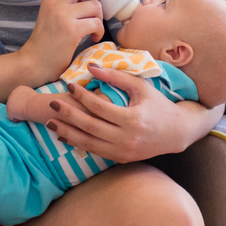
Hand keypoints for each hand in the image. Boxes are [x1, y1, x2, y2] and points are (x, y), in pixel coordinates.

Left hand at [6, 85, 34, 121]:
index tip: (27, 106)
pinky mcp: (9, 110)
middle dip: (18, 108)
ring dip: (17, 114)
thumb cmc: (38, 101)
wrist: (35, 105)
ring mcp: (9, 102)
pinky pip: (11, 117)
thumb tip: (29, 103)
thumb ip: (28, 98)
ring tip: (25, 115)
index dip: (22, 103)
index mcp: (19, 89)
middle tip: (25, 112)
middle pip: (13, 103)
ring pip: (12, 110)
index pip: (18, 97)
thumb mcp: (33, 96)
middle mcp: (13, 94)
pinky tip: (22, 118)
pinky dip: (17, 119)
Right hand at [17, 0, 125, 82]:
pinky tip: (93, 38)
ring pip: (95, 6)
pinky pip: (96, 23)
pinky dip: (99, 31)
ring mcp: (62, 15)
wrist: (34, 63)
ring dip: (100, 18)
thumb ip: (66, 4)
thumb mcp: (51, 15)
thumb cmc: (47, 42)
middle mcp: (55, 2)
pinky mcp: (71, 30)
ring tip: (94, 30)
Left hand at [43, 67, 217, 161]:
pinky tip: (64, 136)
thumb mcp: (141, 87)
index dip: (82, 96)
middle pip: (90, 126)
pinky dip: (77, 143)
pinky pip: (94, 151)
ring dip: (67, 132)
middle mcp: (126, 138)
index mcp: (133, 119)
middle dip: (68, 115)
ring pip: (88, 142)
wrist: (176, 133)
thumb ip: (116, 77)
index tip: (68, 85)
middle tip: (52, 103)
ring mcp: (122, 151)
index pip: (99, 107)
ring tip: (50, 122)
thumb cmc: (158, 105)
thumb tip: (91, 66)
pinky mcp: (120, 158)